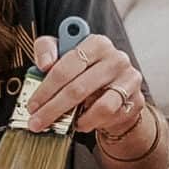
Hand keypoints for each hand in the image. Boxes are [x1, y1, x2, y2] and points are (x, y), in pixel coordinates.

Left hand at [27, 34, 145, 141]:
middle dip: (53, 109)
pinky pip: (110, 117)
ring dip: (75, 119)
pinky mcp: (137, 100)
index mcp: (97, 43)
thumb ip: (48, 49)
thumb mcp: (63, 53)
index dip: (46, 88)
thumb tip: (44, 64)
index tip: (31, 105)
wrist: (116, 90)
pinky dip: (91, 123)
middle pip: (78, 88)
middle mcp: (116, 59)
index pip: (66, 66)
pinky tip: (81, 123)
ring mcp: (129, 80)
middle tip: (36, 123)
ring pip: (100, 106)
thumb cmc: (85, 71)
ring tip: (61, 124)